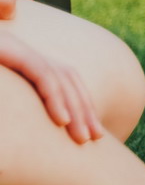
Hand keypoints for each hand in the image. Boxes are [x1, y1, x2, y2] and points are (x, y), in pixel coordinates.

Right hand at [0, 26, 104, 142]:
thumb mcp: (2, 94)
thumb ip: (11, 104)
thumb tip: (14, 130)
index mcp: (19, 57)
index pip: (59, 78)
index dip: (77, 102)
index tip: (88, 129)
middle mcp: (23, 50)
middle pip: (66, 77)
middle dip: (84, 107)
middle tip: (95, 137)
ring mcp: (16, 47)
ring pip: (59, 77)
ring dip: (75, 107)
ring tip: (84, 136)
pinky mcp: (9, 49)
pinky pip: (39, 72)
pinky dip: (53, 95)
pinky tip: (62, 120)